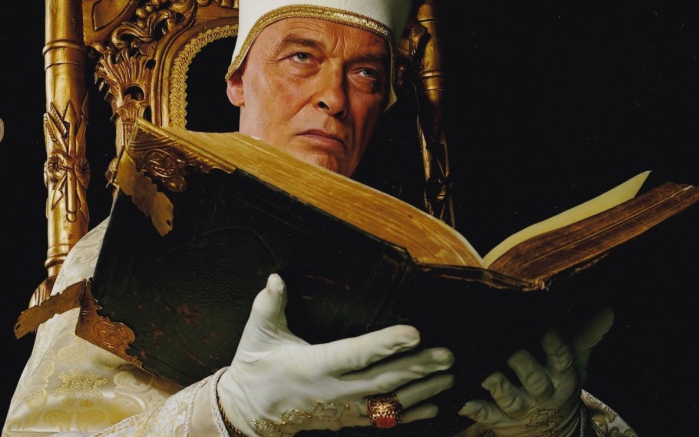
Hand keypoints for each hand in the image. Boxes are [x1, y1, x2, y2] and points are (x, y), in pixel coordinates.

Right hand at [217, 274, 454, 435]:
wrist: (249, 411)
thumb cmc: (255, 366)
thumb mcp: (258, 333)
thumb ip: (269, 305)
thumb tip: (276, 278)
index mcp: (314, 365)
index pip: (356, 353)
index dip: (386, 343)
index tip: (413, 332)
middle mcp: (333, 390)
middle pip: (384, 379)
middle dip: (418, 368)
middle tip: (447, 355)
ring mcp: (342, 409)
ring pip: (389, 402)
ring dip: (422, 390)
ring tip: (449, 377)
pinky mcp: (346, 419)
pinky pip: (383, 420)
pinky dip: (410, 414)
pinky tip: (434, 406)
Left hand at [457, 308, 613, 436]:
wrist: (552, 431)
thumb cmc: (558, 385)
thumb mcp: (576, 363)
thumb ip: (585, 335)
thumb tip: (607, 309)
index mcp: (561, 376)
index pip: (561, 358)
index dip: (555, 344)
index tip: (548, 328)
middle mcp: (542, 392)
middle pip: (534, 379)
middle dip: (523, 364)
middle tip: (511, 351)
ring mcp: (520, 407)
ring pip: (509, 398)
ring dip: (498, 386)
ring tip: (486, 375)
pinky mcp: (500, 419)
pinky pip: (486, 415)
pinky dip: (475, 409)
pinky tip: (462, 402)